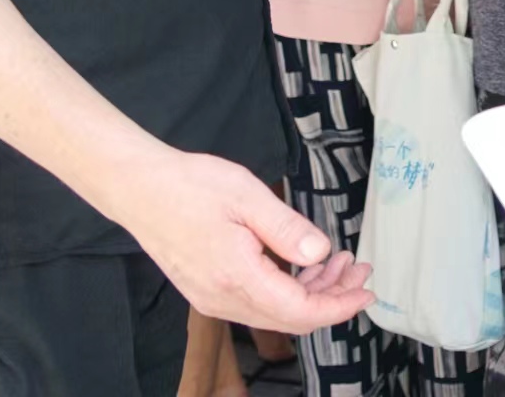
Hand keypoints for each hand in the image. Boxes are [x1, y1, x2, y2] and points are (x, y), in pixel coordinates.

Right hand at [113, 150, 372, 332]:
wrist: (139, 189)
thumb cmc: (189, 185)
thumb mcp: (247, 196)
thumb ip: (286, 228)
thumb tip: (320, 252)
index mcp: (236, 277)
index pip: (299, 311)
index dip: (338, 306)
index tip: (366, 291)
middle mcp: (223, 298)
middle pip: (291, 318)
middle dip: (332, 298)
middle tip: (358, 269)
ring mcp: (212, 298)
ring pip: (275, 312)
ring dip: (311, 292)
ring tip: (337, 262)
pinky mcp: (207, 291)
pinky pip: (256, 303)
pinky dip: (287, 289)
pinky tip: (302, 264)